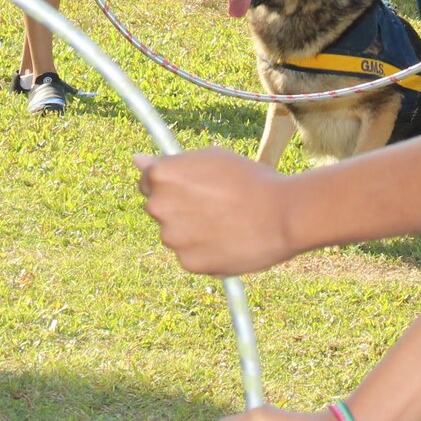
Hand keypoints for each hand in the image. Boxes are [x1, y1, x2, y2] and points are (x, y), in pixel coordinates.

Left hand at [135, 148, 294, 275]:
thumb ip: (170, 162)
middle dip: (178, 207)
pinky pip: (190, 256)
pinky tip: (228, 240)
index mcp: (162, 175)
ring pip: (175, 234)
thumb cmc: (250, 179)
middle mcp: (160, 207)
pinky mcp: (189, 263)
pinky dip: (204, 251)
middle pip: (159, 209)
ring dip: (191, 231)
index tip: (189, 186)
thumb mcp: (211, 157)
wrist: (283, 215)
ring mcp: (173, 237)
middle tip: (214, 204)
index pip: (146, 180)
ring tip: (226, 222)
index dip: (170, 182)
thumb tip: (137, 161)